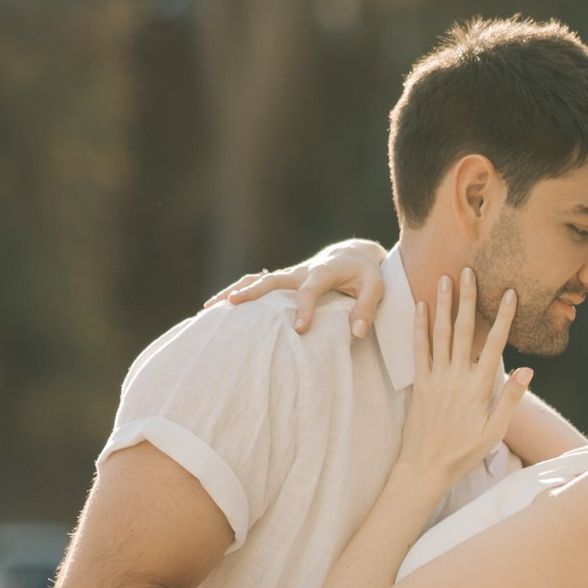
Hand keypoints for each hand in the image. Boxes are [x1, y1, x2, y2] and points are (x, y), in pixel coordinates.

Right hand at [204, 239, 389, 336]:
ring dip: (236, 290)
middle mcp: (302, 270)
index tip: (300, 330)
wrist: (355, 254)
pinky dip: (239, 291)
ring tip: (211, 307)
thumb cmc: (367, 273)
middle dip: (253, 292)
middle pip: (272, 280)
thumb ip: (367, 307)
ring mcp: (290, 275)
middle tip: (233, 306)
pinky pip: (258, 283)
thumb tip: (355, 332)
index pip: (311, 289)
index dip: (305, 308)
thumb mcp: (377, 287)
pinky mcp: (285, 281)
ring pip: (258, 279)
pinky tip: (219, 306)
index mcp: (324, 271)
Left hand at [399, 267, 530, 485]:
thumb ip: (510, 399)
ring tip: (446, 279)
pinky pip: (420, 349)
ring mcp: (436, 377)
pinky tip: (422, 307)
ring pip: (441, 333)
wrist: (426, 465)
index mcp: (480, 387)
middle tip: (470, 271)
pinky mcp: (420, 382)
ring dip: (444, 304)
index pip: (495, 344)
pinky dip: (421, 326)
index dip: (503, 317)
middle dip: (468, 299)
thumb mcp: (495, 431)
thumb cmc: (465, 451)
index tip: (509, 293)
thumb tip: (526, 370)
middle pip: (464, 330)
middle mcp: (457, 376)